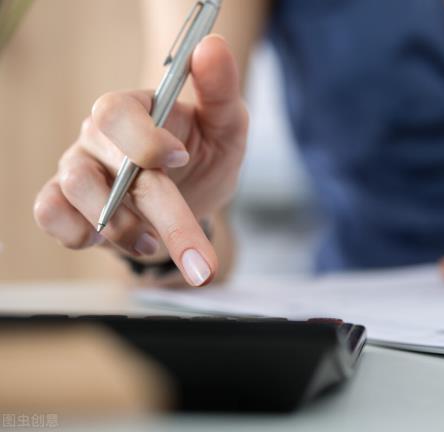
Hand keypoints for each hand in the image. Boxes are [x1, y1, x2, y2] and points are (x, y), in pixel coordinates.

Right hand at [33, 35, 247, 286]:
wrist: (194, 190)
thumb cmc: (206, 150)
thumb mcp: (227, 124)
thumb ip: (221, 89)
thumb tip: (212, 45)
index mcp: (136, 109)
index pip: (117, 112)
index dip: (143, 139)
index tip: (181, 160)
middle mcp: (101, 136)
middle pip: (107, 164)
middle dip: (159, 211)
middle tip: (199, 259)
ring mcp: (80, 168)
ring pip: (74, 190)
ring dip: (120, 228)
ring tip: (155, 244)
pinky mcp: (69, 203)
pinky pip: (50, 213)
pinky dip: (72, 232)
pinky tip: (108, 241)